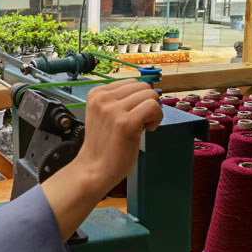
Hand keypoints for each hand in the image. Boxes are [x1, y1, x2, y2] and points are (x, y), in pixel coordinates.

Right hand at [77, 79, 162, 194]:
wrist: (95, 168)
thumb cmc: (104, 144)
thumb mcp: (105, 113)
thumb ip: (120, 100)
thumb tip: (149, 91)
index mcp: (96, 93)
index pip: (132, 82)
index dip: (138, 98)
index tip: (132, 115)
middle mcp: (103, 98)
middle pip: (143, 86)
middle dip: (147, 103)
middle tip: (140, 121)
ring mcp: (113, 110)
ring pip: (150, 95)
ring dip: (153, 111)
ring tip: (142, 126)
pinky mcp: (125, 123)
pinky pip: (153, 107)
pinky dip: (156, 118)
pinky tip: (147, 130)